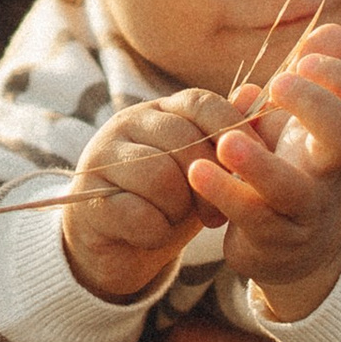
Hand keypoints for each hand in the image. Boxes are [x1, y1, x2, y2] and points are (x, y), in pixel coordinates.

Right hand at [60, 91, 240, 304]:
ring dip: (179, 210)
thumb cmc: (166, 203)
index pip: (200, 102)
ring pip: (160, 177)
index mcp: (158, 111)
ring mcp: (101, 158)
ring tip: (176, 221)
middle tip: (214, 215)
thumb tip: (253, 94)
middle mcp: (126, 124)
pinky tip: (153, 234)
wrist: (116, 247)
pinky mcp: (87, 199)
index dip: (231, 133)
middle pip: (184, 142)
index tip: (250, 169)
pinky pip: (137, 213)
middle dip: (209, 184)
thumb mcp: (202, 171)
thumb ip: (225, 137)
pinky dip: (155, 232)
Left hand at [187, 30, 340, 320]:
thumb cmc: (290, 166)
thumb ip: (307, 76)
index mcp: (337, 137)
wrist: (292, 249)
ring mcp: (304, 210)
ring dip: (260, 164)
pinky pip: (251, 217)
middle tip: (281, 83)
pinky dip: (224, 192)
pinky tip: (198, 170)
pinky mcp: (272, 239)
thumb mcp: (296, 122)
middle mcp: (329, 173)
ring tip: (228, 141)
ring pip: (292, 190)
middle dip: (316, 107)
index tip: (308, 57)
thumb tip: (332, 28)